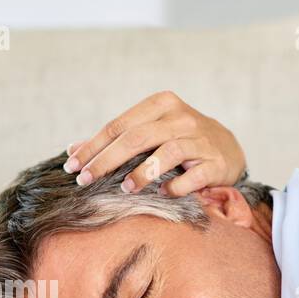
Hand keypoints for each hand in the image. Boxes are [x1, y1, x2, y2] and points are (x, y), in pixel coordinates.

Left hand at [64, 90, 246, 196]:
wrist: (227, 148)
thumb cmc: (178, 140)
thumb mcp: (148, 132)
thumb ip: (114, 139)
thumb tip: (72, 149)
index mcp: (161, 104)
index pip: (118, 125)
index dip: (93, 147)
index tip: (71, 166)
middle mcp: (181, 118)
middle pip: (137, 138)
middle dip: (107, 160)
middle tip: (86, 181)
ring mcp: (200, 139)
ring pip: (166, 152)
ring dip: (142, 173)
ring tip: (125, 188)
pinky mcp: (216, 162)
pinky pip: (193, 176)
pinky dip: (176, 186)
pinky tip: (163, 193)